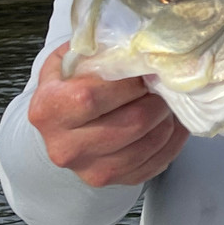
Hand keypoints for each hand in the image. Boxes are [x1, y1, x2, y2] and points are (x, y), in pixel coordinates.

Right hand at [28, 42, 188, 186]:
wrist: (62, 127)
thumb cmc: (71, 86)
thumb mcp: (72, 61)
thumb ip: (97, 50)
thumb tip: (137, 43)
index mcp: (50, 110)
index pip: (92, 97)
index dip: (127, 83)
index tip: (143, 72)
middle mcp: (66, 147)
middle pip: (132, 123)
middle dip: (157, 100)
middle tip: (165, 86)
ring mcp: (91, 170)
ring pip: (149, 144)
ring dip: (169, 120)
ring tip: (169, 102)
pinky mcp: (115, 182)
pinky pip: (157, 163)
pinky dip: (173, 141)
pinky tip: (173, 123)